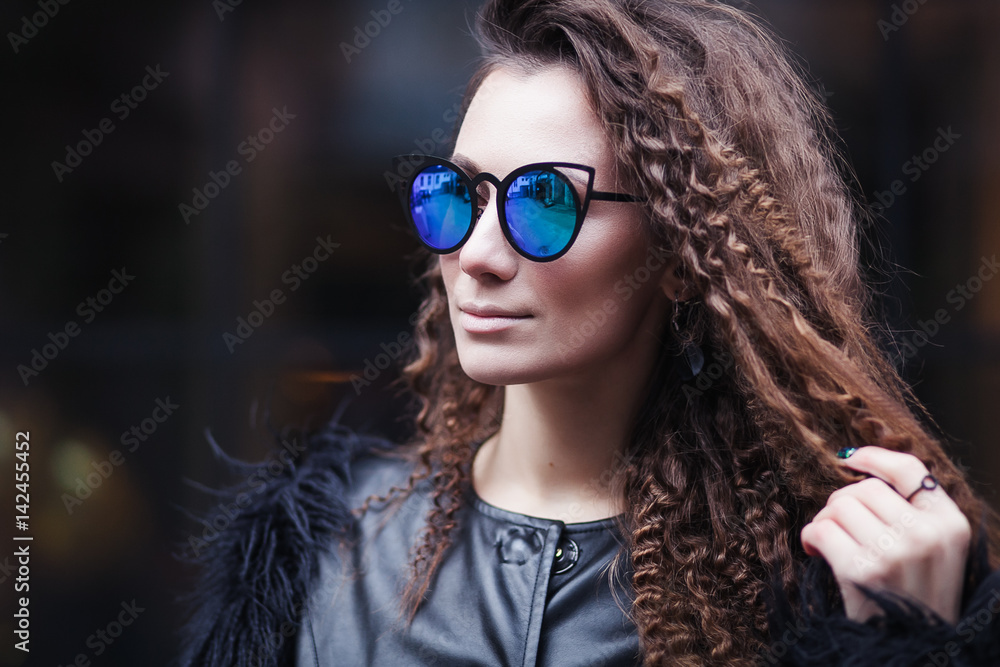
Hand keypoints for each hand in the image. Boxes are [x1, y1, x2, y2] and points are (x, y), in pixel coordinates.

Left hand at [800, 446, 971, 623]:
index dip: (874, 457)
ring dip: (825, 522)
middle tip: (839, 527)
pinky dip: (810, 538)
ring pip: (839, 506)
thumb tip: (860, 464)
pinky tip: (817, 552)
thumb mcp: (935, 551)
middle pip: (864, 489)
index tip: (849, 457)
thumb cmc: (914, 595)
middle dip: (842, 503)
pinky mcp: (861, 570)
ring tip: (830, 543)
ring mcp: (894, 552)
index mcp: (951, 525)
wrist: (910, 647)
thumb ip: (913, 513)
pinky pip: (820, 530)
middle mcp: (926, 535)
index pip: (911, 470)